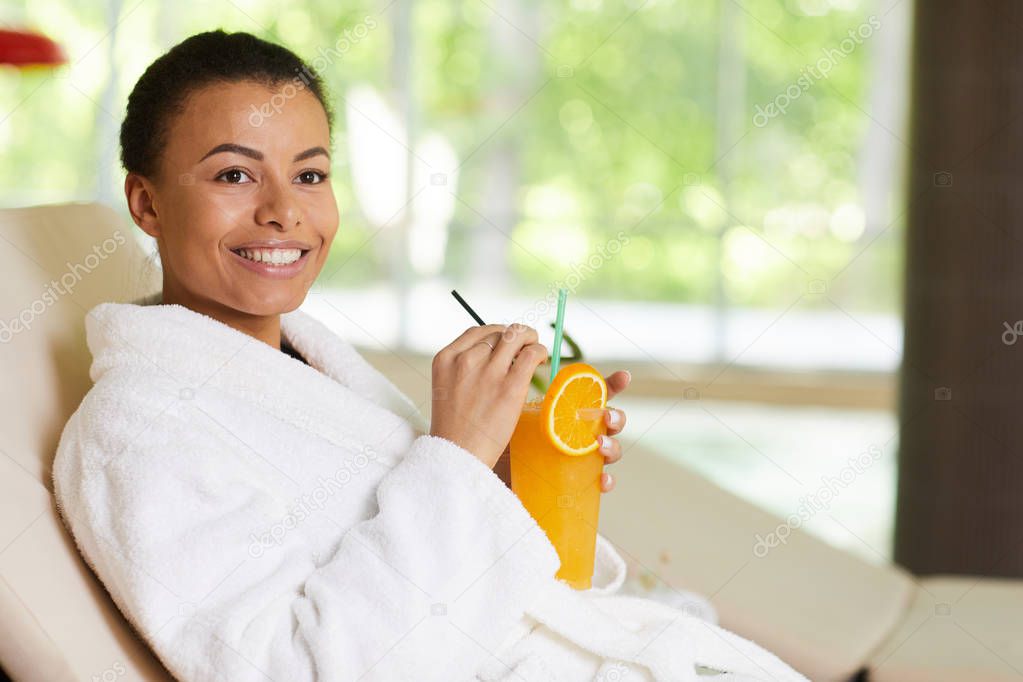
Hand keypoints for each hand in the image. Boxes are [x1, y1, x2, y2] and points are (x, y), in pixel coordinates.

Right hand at [430, 324, 547, 468]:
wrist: (458, 455)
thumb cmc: (455, 427)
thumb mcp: (448, 388)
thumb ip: (465, 368)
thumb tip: (498, 354)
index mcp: (446, 359)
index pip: (477, 331)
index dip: (497, 333)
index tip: (506, 343)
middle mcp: (465, 360)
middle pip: (498, 332)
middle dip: (515, 336)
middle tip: (525, 345)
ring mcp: (488, 372)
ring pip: (516, 335)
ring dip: (530, 338)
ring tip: (535, 349)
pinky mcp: (510, 386)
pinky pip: (531, 354)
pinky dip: (540, 351)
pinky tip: (541, 359)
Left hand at [494, 369, 630, 491]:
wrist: (503, 476)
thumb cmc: (512, 442)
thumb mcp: (517, 418)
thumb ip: (525, 398)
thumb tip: (523, 370)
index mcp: (571, 414)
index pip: (596, 396)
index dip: (613, 385)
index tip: (624, 376)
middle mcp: (583, 433)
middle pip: (611, 422)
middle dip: (616, 417)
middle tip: (606, 417)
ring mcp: (585, 458)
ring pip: (612, 450)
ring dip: (613, 446)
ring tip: (599, 445)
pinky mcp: (581, 481)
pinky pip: (602, 481)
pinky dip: (608, 481)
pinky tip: (602, 479)